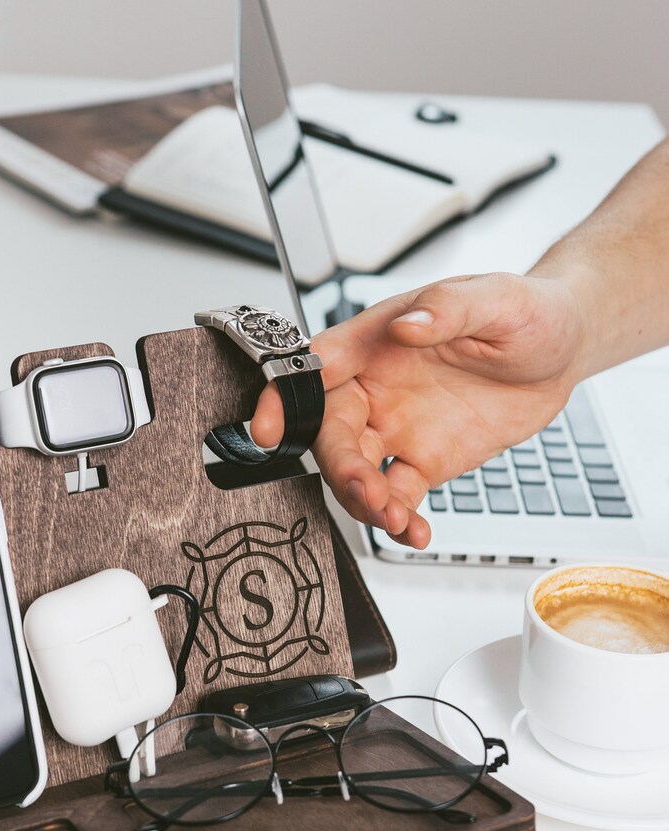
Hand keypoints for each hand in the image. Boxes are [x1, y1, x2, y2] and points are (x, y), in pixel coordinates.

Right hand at [251, 272, 586, 547]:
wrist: (562, 351)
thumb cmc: (524, 311)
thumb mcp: (495, 298)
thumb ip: (447, 309)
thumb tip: (407, 325)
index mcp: (375, 342)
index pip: (313, 368)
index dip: (282, 398)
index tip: (268, 427)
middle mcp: (375, 387)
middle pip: (331, 433)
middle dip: (342, 468)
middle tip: (369, 492)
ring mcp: (396, 427)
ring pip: (358, 471)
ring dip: (366, 500)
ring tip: (396, 518)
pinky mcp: (424, 460)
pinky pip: (399, 494)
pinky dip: (400, 518)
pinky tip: (415, 531)